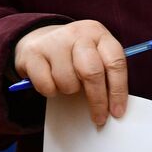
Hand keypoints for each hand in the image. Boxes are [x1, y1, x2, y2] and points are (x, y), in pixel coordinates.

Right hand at [13, 20, 127, 126]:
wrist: (40, 38)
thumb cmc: (73, 54)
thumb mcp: (94, 55)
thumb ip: (105, 74)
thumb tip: (114, 107)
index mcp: (98, 33)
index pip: (115, 62)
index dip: (118, 90)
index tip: (117, 112)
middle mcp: (78, 34)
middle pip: (92, 73)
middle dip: (97, 100)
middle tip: (99, 117)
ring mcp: (54, 41)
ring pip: (68, 81)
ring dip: (69, 90)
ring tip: (67, 82)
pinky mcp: (33, 52)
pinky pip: (46, 85)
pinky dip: (50, 91)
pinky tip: (50, 79)